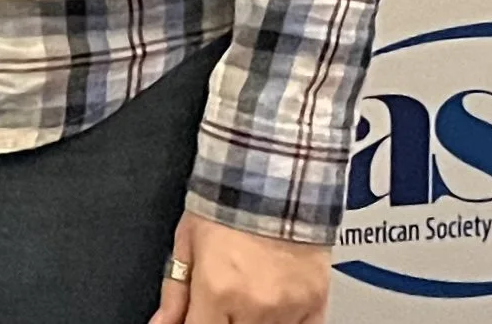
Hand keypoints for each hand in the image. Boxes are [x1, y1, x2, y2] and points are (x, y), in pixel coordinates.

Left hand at [149, 210, 329, 323]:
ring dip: (252, 322)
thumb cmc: (226, 205)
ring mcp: (287, 309)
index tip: (197, 316)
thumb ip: (175, 291)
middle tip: (221, 304)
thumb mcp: (188, 242)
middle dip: (223, 321)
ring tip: (246, 298)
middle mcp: (253, 306)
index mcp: (217, 289)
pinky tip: (274, 308)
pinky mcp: (316, 305)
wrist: (274, 181)